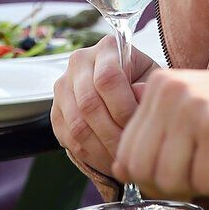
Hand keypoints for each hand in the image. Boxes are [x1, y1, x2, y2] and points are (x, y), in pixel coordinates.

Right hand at [51, 36, 156, 177]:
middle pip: (89, 104)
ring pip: (77, 125)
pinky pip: (68, 139)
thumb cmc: (143, 83)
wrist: (125, 87)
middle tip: (132, 152)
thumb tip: (139, 99)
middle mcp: (79, 62)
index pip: (107, 79)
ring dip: (101, 149)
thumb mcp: (152, 80)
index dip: (124, 107)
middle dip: (113, 134)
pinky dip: (90, 156)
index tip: (140, 127)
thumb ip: (148, 90)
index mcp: (106, 47)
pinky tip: (108, 162)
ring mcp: (63, 87)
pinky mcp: (55, 112)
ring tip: (122, 161)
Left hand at [113, 68, 208, 198]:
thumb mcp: (195, 114)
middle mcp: (171, 89)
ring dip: (204, 184)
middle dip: (177, 184)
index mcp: (160, 83)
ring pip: (171, 182)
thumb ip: (158, 134)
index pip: (127, 154)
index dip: (155, 177)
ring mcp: (194, 107)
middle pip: (143, 173)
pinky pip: (206, 184)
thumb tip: (119, 168)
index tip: (190, 165)